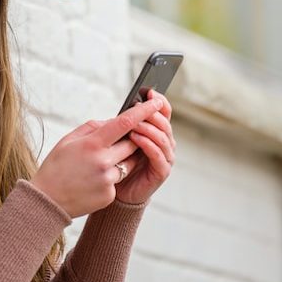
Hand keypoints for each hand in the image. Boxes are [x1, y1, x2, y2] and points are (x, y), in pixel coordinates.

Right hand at [30, 98, 164, 217]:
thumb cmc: (56, 166)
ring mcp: (108, 179)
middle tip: (120, 139)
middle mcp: (103, 161)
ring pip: (128, 163)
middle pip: (132, 143)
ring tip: (97, 163)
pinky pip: (118, 180)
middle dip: (132, 139)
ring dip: (120, 159)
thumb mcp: (68, 140)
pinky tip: (91, 180)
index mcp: (92, 144)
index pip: (125, 123)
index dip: (143, 111)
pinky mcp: (110, 194)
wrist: (47, 200)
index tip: (156, 102)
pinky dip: (110, 176)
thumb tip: (114, 122)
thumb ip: (92, 128)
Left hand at [114, 89, 174, 204]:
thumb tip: (125, 106)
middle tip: (138, 107)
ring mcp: (165, 157)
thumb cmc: (117, 161)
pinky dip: (148, 144)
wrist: (116, 190)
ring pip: (163, 137)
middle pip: (165, 123)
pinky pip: (158, 155)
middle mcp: (165, 143)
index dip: (159, 101)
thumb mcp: (120, 138)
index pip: (164, 112)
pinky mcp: (161, 172)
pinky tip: (135, 138)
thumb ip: (125, 124)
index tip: (149, 91)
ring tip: (133, 124)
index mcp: (157, 132)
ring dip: (148, 128)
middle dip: (151, 114)